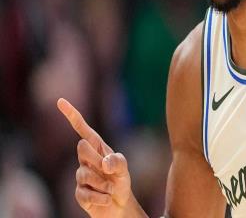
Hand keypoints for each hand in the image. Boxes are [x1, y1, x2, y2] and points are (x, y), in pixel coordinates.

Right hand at [57, 98, 143, 217]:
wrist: (119, 205)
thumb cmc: (120, 181)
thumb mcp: (124, 169)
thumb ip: (118, 162)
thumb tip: (104, 162)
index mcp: (97, 148)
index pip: (82, 129)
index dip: (71, 114)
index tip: (60, 101)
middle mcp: (86, 159)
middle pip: (82, 148)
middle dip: (97, 159)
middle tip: (109, 172)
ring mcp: (80, 176)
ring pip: (85, 174)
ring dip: (104, 183)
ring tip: (111, 188)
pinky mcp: (79, 193)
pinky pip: (86, 194)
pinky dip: (101, 197)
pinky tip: (106, 199)